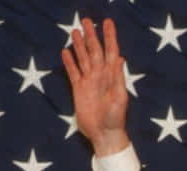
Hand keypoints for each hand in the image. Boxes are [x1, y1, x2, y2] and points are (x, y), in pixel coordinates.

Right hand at [61, 18, 129, 156]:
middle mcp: (100, 76)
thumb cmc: (116, 119)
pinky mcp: (79, 90)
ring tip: (75, 31)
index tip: (107, 22)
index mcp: (112, 76)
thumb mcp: (120, 98)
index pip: (111, 51)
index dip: (109, 37)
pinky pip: (73, 72)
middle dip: (91, 36)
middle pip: (95, 51)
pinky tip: (66, 52)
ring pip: (83, 58)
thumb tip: (120, 58)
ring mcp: (89, 82)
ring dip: (79, 45)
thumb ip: (119, 78)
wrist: (104, 134)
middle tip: (86, 20)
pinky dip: (70, 62)